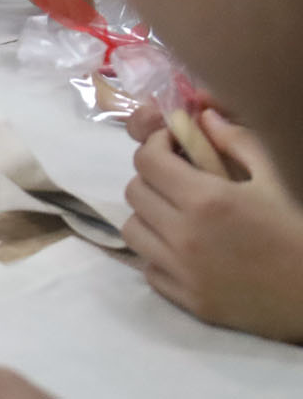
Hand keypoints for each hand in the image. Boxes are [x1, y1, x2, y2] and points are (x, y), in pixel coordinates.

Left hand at [122, 112, 302, 340]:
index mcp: (206, 199)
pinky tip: (185, 249)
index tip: (173, 146)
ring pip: (132, 230)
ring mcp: (183, 272)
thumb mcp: (276, 178)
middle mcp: (185, 235)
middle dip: (151, 177)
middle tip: (176, 179)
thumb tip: (203, 116)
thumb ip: (237, 142)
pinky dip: (158, 254)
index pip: (146, 160)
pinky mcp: (189, 301)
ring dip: (148, 215)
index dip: (156, 145)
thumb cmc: (299, 230)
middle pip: (134, 192)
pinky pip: (148, 268)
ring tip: (175, 214)